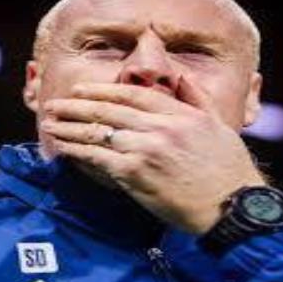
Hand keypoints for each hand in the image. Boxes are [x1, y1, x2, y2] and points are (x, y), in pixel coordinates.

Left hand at [41, 77, 265, 234]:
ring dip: (70, 127)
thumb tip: (180, 76)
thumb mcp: (218, 124)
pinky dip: (77, 151)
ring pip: (99, 133)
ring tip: (50, 123)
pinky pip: (99, 159)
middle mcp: (159, 127)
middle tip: (54, 104)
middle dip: (77, 106)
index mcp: (178, 113)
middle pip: (108, 111)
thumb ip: (196, 97)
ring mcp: (145, 150)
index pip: (132, 95)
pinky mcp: (135, 175)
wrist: (232, 206)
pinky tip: (62, 148)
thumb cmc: (228, 168)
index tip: (81, 90)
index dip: (102, 91)